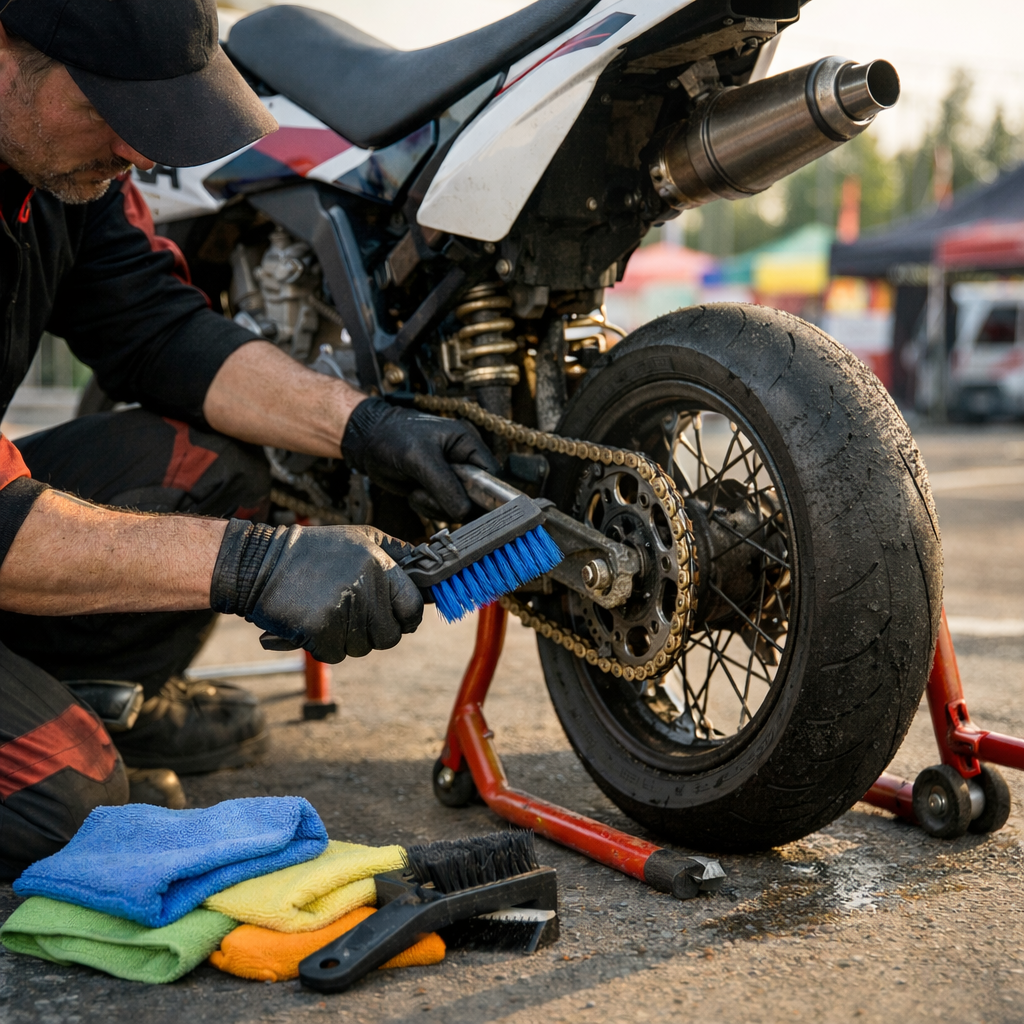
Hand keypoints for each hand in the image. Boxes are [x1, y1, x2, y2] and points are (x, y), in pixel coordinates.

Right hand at [210, 521, 422, 661]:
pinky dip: (326, 646)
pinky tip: (313, 623)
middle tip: (355, 617)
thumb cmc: (313, 552)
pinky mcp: (320, 630)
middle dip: (375, 632)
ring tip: (330, 613)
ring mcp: (343, 610)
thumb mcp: (361, 538)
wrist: (260, 564)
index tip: (402, 619)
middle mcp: (365, 587)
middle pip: (390, 635)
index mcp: (378, 564)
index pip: (413, 605)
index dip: (409, 617)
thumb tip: (428, 566)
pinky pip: (336, 654)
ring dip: (348, 638)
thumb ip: (396, 553)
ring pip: (363, 647)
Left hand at [341, 398, 499, 520]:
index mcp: (468, 443)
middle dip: (453, 502)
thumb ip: (444, 484)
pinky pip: (441, 510)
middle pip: (477, 497)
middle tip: (429, 494)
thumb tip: (464, 511)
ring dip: (436, 505)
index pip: (492, 476)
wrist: (367, 442)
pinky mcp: (436, 491)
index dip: (485, 494)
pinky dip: (426, 507)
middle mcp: (463, 461)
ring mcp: (450, 478)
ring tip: (417, 489)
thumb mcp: (419, 458)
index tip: (469, 505)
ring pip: (458, 508)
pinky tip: (413, 492)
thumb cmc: (391, 436)